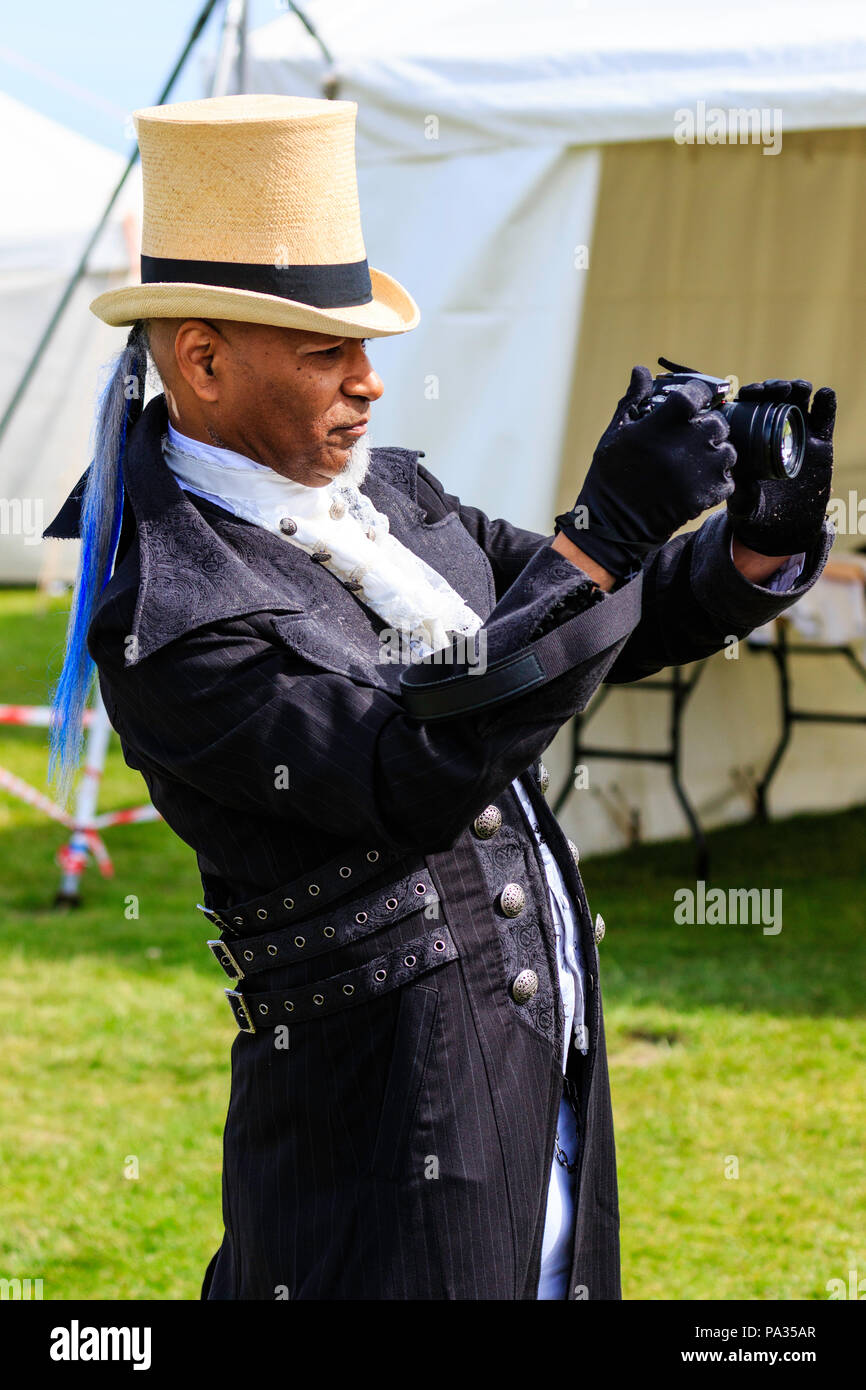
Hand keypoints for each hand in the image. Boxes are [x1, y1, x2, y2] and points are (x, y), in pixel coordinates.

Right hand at [555, 365, 735, 578]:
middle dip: (709, 426)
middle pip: (717, 423)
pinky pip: (727, 480)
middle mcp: (683, 445)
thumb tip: (640, 370)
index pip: (695, 394)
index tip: (694, 399)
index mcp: (661, 425)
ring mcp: (696, 473)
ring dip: (717, 453)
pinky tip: (700, 481)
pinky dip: (718, 480)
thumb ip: (633, 399)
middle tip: (695, 436)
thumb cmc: (609, 476)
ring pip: (727, 451)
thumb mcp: (616, 433)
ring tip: (699, 460)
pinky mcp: (703, 497)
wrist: (611, 526)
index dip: (698, 394)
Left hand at [725, 379, 834, 555]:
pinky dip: (826, 404)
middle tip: (775, 390)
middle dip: (774, 388)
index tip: (749, 393)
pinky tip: (824, 395)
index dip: (749, 395)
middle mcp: (773, 432)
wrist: (785, 530)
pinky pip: (824, 419)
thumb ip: (740, 492)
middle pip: (774, 399)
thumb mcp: (744, 504)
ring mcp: (798, 435)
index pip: (748, 408)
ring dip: (798, 389)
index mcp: (750, 440)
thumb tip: (732, 475)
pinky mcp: (821, 444)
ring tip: (797, 389)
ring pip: (800, 402)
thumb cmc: (756, 513)